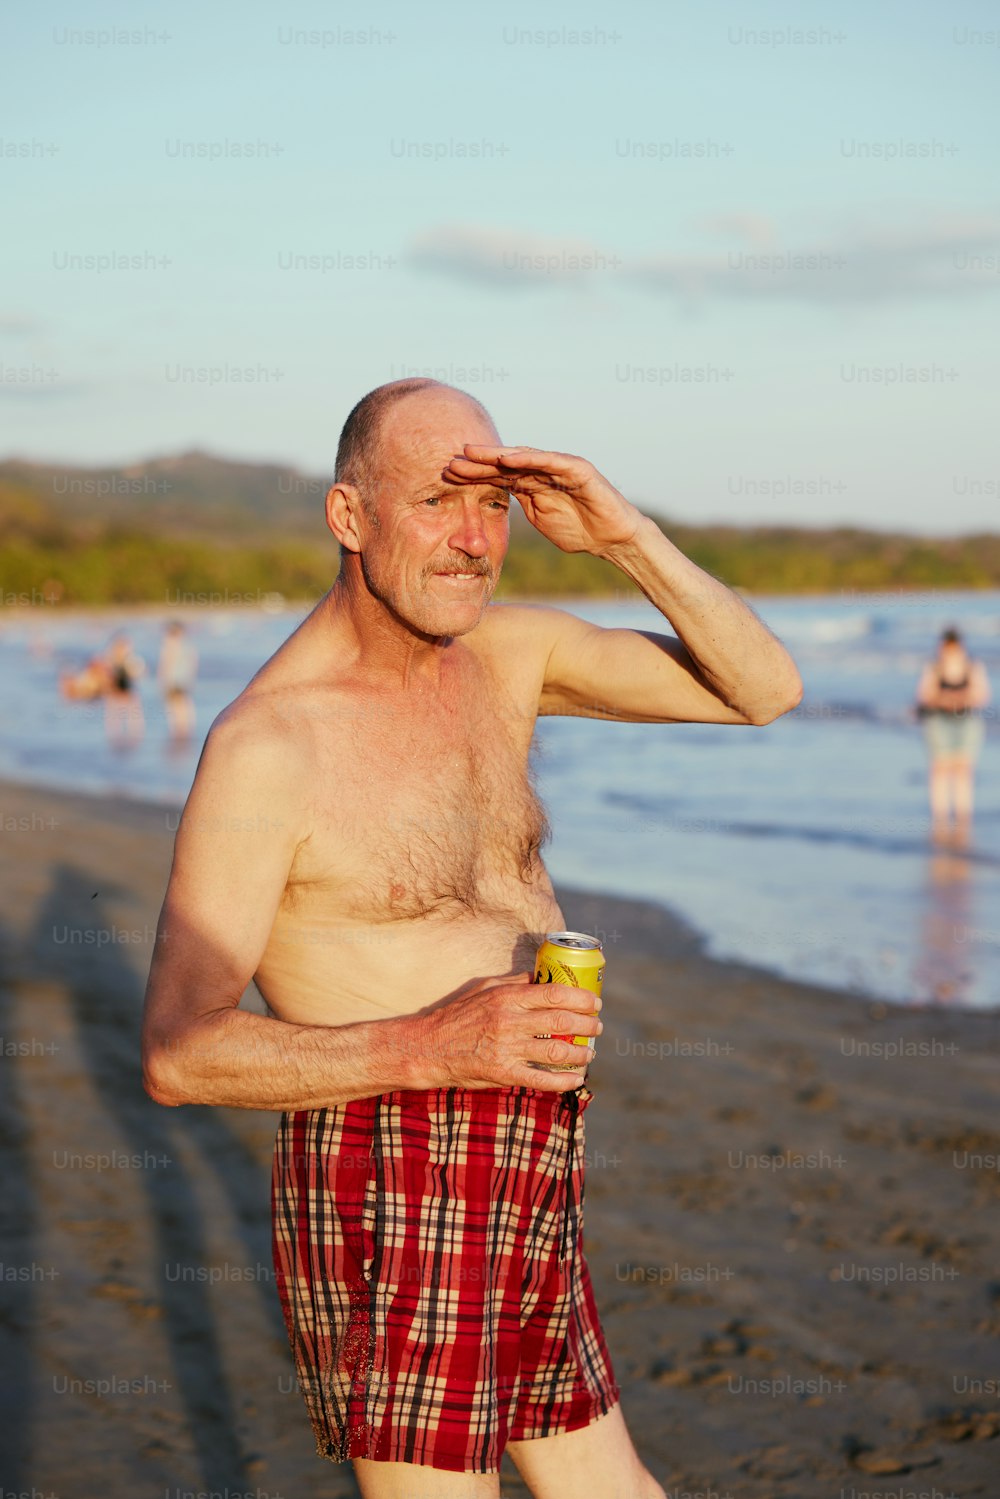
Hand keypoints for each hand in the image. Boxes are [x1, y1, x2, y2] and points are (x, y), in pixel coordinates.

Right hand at [414, 972, 602, 1091]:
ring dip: (580, 1053)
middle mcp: (509, 1021)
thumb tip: (543, 975)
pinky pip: (541, 1079)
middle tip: (597, 1028)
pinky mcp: (503, 1073)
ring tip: (590, 1052)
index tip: (595, 1003)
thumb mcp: (484, 988)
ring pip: (556, 1051)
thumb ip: (515, 982)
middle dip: (587, 1025)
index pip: (554, 994)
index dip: (580, 998)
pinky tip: (576, 1079)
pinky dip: (563, 1080)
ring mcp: (507, 1049)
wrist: (429, 1047)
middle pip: (561, 1022)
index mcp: (507, 997)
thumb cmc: (457, 1015)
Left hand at [442, 444, 641, 555]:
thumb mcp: (541, 518)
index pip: (497, 477)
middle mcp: (543, 471)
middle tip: (451, 460)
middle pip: (505, 463)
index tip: (446, 477)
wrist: (613, 537)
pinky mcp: (578, 469)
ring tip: (473, 453)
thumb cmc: (580, 531)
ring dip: (497, 455)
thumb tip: (495, 506)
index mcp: (532, 484)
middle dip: (478, 462)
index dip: (473, 475)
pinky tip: (509, 458)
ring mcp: (560, 467)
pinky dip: (530, 458)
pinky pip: (551, 461)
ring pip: (524, 458)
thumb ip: (522, 505)